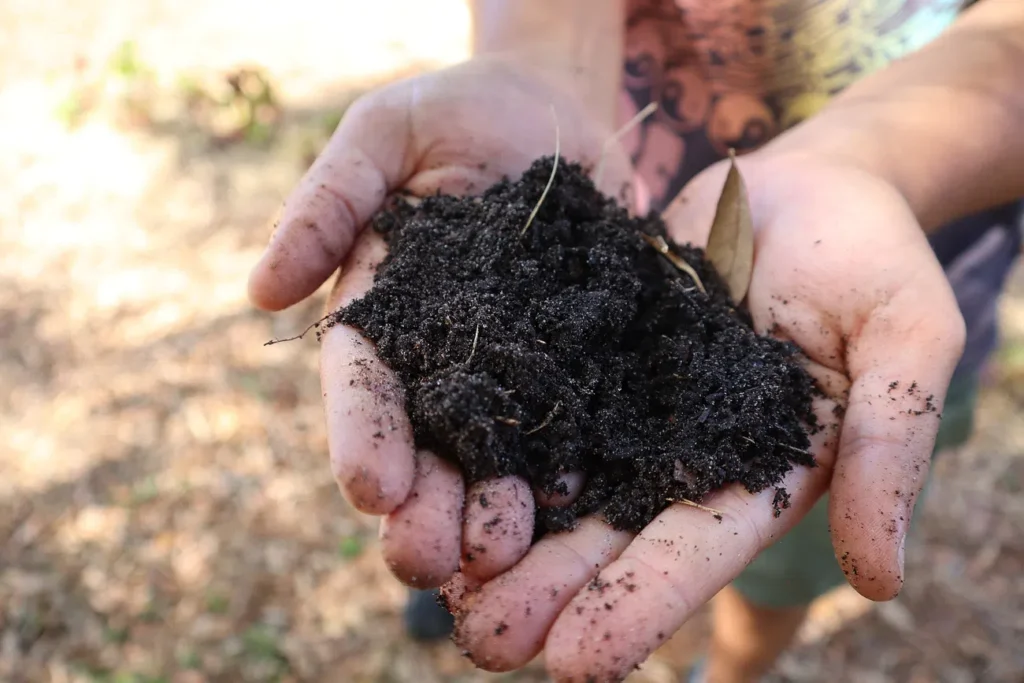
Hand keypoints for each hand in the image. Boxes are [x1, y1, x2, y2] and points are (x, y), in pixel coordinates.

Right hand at [248, 58, 632, 589]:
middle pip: (425, 437)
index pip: (362, 381)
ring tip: (496, 558)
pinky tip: (575, 504)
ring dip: (490, 508)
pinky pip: (572, 416)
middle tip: (425, 562)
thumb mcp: (383, 135)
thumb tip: (259, 292)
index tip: (370, 489)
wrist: (554, 108)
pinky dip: (569, 463)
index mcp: (385, 307)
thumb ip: (327, 203)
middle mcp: (443, 350)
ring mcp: (511, 360)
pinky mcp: (575, 357)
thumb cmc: (454, 110)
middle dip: (422, 503)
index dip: (362, 434)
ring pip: (494, 448)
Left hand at [443, 149, 964, 680]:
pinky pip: (534, 391)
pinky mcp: (589, 345)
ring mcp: (630, 400)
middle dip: (548, 587)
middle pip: (611, 529)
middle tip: (483, 644)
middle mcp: (682, 450)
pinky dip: (488, 433)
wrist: (809, 179)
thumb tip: (883, 582)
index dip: (640, 603)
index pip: (698, 546)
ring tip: (433, 577)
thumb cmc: (874, 254)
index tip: (578, 664)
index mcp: (758, 469)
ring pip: (557, 473)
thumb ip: (889, 444)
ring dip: (500, 527)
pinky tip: (433, 466)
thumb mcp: (907, 335)